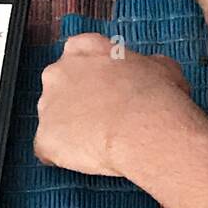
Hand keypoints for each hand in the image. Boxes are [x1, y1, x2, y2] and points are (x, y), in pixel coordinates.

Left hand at [34, 33, 192, 177]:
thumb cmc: (156, 97)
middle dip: (77, 102)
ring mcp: (47, 105)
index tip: (104, 88)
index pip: (78, 55)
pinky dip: (63, 155)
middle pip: (60, 86)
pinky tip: (86, 158)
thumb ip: (146, 65)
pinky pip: (48, 149)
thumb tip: (152, 69)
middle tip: (103, 117)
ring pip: (53, 119)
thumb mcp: (163, 67)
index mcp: (84, 49)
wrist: (144, 127)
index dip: (92, 75)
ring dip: (70, 129)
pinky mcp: (45, 137)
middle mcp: (58, 72)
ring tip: (99, 141)